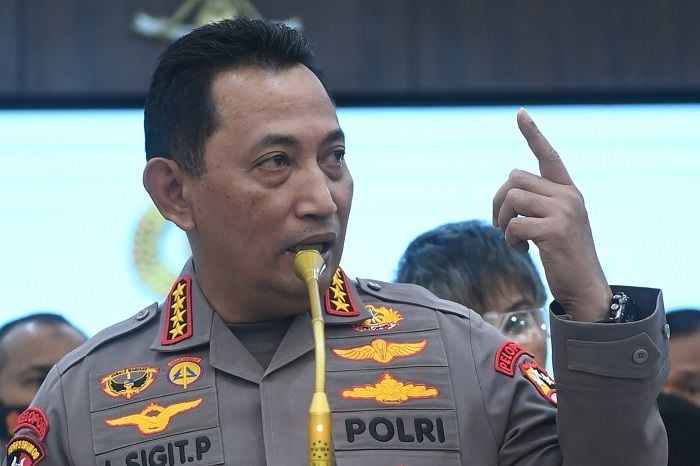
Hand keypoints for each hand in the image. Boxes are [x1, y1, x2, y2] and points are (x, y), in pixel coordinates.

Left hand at [492, 108, 611, 321]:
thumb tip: (507, 193)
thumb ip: (538, 204)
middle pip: (514, 178)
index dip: (533, 134)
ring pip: (511, 198)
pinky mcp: (555, 230)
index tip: (520, 113)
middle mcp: (568, 195)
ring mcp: (563, 211)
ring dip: (502, 221)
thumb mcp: (555, 223)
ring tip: (515, 239)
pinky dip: (510, 239)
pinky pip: (514, 224)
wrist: (585, 287)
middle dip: (498, 202)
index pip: (548, 156)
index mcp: (568, 191)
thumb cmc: (564, 257)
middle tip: (500, 225)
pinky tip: (523, 250)